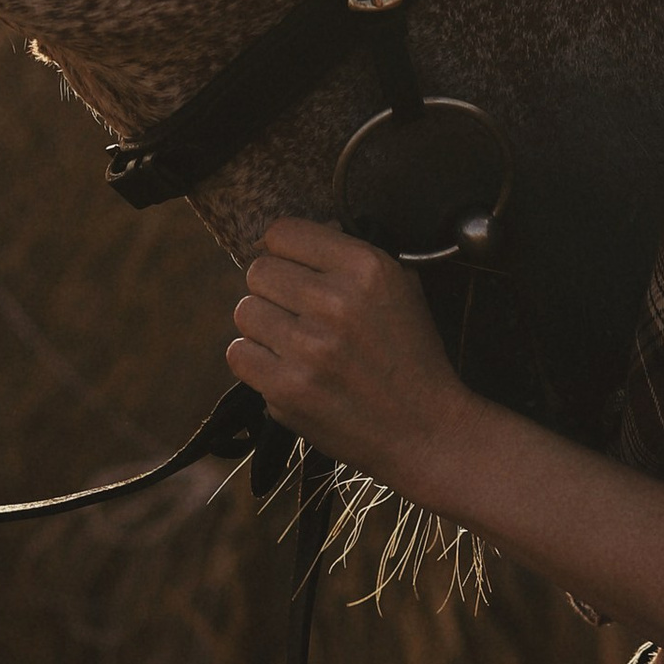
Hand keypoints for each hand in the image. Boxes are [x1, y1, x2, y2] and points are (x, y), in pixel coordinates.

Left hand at [226, 220, 475, 493]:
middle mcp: (335, 301)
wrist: (425, 430)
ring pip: (244, 312)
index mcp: (366, 268)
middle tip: (296, 313)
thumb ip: (349, 258)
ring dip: (263, 327)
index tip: (292, 269)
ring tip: (293, 343)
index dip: (283, 251)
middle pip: (258, 272)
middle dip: (273, 290)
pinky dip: (255, 361)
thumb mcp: (401, 288)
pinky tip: (283, 368)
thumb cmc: (410, 357)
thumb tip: (295, 241)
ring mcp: (309, 348)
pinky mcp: (288, 389)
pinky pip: (238, 354)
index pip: (282, 232)